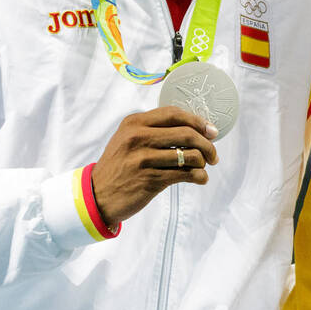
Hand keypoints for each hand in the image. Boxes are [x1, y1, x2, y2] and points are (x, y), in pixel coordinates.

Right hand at [90, 107, 218, 227]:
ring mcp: (143, 159)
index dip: (198, 121)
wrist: (97, 195)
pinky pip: (186, 174)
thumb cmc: (119, 166)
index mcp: (134, 123)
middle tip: (213, 155)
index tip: (211, 131)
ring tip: (202, 168)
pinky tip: (200, 179)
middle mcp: (138, 137)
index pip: (175, 114)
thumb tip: (195, 129)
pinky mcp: (150, 180)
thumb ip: (154, 130)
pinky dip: (199, 177)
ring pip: (190, 155)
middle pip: (187, 133)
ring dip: (203, 163)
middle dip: (207, 144)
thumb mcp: (128, 140)